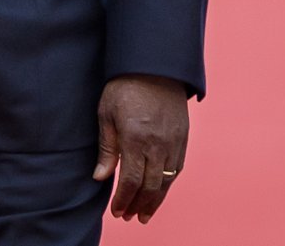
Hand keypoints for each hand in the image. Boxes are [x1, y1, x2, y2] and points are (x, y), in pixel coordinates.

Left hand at [92, 74, 189, 222]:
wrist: (155, 67)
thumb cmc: (124, 87)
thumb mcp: (106, 113)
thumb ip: (106, 147)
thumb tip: (101, 176)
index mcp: (136, 138)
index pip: (131, 180)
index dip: (124, 199)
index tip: (117, 211)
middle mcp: (158, 144)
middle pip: (151, 186)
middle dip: (139, 205)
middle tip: (129, 217)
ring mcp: (174, 143)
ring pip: (166, 181)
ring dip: (155, 200)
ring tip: (144, 214)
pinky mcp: (184, 139)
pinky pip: (177, 168)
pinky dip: (167, 184)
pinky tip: (159, 191)